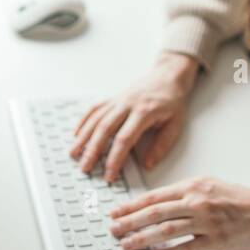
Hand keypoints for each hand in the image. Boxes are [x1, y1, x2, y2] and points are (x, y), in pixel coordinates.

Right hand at [69, 52, 200, 181]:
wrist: (168, 75)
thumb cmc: (173, 101)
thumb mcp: (175, 125)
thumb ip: (161, 146)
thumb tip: (148, 165)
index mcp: (144, 112)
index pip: (124, 138)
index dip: (115, 158)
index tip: (109, 174)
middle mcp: (127, 104)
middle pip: (104, 129)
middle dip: (92, 150)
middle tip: (85, 167)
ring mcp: (118, 100)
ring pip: (96, 119)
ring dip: (83, 137)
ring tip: (74, 154)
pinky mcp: (113, 98)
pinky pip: (94, 109)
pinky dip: (84, 121)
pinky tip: (76, 134)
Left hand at [108, 177, 249, 249]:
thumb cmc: (237, 198)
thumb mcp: (208, 185)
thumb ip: (183, 192)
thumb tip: (155, 203)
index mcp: (192, 186)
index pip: (154, 196)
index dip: (131, 206)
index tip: (116, 213)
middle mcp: (196, 201)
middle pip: (154, 212)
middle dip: (129, 222)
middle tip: (113, 230)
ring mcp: (206, 221)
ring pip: (165, 230)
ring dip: (142, 239)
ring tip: (126, 245)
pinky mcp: (215, 240)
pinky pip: (184, 249)